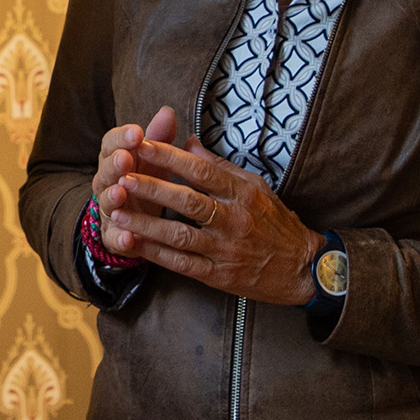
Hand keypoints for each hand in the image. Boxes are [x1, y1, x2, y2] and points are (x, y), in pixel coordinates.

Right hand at [90, 107, 181, 243]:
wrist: (133, 220)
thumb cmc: (145, 181)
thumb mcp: (152, 159)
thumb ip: (158, 137)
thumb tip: (167, 111)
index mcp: (116, 159)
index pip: (112, 143)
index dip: (122, 137)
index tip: (137, 131)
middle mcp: (108, 183)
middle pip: (105, 170)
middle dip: (114, 164)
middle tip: (125, 158)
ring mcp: (108, 210)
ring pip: (106, 202)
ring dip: (111, 197)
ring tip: (120, 193)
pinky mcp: (113, 236)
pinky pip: (113, 237)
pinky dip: (119, 237)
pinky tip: (128, 237)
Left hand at [104, 138, 326, 305]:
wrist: (302, 268)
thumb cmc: (276, 222)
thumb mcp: (255, 186)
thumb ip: (220, 166)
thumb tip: (188, 143)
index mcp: (243, 194)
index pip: (201, 171)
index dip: (170, 157)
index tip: (143, 144)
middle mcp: (234, 220)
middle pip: (187, 201)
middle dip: (152, 187)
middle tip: (122, 175)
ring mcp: (225, 250)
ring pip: (180, 235)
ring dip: (146, 223)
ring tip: (117, 210)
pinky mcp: (219, 276)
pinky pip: (182, 264)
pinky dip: (155, 254)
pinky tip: (132, 242)